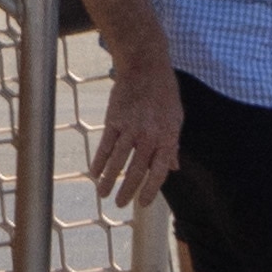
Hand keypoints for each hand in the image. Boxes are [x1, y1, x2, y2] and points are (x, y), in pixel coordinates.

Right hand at [92, 64, 181, 208]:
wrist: (145, 66)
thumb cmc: (164, 92)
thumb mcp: (177, 118)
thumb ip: (173, 144)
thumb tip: (174, 167)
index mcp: (167, 137)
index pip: (159, 171)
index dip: (150, 190)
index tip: (143, 203)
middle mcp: (149, 136)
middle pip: (135, 170)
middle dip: (127, 191)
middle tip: (119, 204)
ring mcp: (130, 128)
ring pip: (117, 161)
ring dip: (108, 180)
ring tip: (102, 194)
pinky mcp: (114, 119)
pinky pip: (105, 145)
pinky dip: (99, 161)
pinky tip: (94, 172)